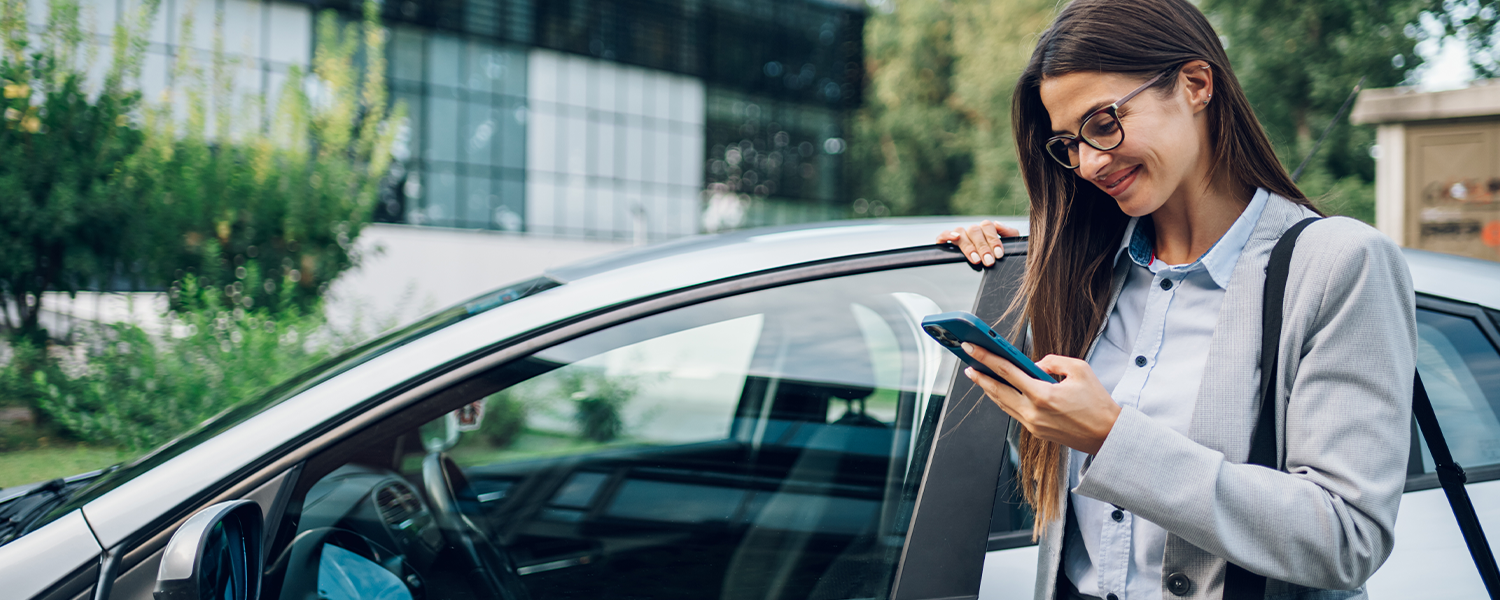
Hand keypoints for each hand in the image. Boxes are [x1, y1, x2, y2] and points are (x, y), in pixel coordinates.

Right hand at [936, 220, 1021, 266]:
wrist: (993, 273)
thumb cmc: (999, 258)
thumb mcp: (1009, 246)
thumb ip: (1010, 233)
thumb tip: (998, 223)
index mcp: (986, 229)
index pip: (987, 226)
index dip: (993, 239)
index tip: (999, 254)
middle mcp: (972, 231)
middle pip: (974, 230)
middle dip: (983, 247)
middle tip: (989, 261)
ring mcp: (959, 236)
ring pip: (960, 232)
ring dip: (968, 246)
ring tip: (976, 260)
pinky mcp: (946, 242)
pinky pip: (943, 235)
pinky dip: (947, 235)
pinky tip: (954, 239)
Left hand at [961, 343, 1120, 454]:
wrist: (1108, 435)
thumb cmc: (1097, 402)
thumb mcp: (1079, 369)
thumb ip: (1052, 361)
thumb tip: (1033, 365)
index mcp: (1042, 394)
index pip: (1006, 371)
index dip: (985, 357)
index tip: (971, 347)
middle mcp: (1033, 412)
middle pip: (997, 390)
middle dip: (979, 376)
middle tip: (967, 364)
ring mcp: (1033, 425)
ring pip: (1003, 404)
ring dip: (989, 389)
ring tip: (979, 376)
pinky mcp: (1037, 432)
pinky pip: (1014, 413)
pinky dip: (1004, 400)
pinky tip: (1000, 391)